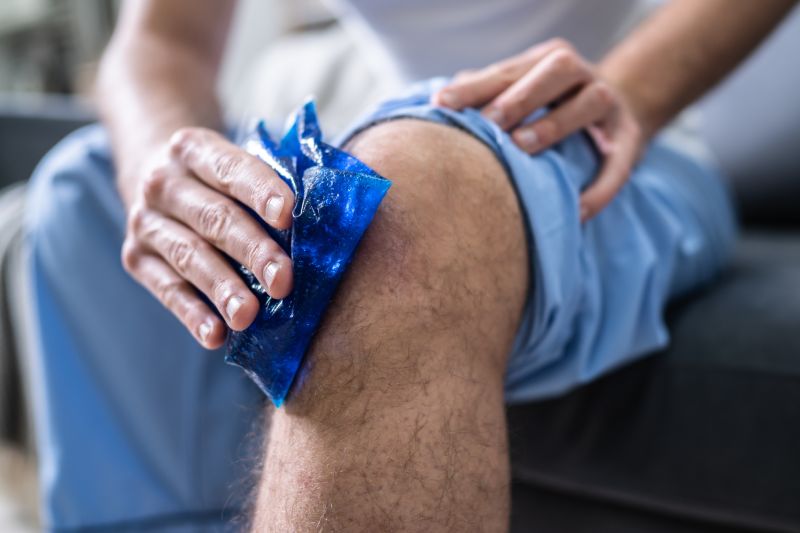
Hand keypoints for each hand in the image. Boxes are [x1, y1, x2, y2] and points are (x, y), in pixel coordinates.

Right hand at [121, 128, 294, 348]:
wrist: (159, 182)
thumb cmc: (222, 180)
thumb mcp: (239, 165)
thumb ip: (275, 184)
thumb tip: (328, 219)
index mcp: (193, 148)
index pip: (231, 169)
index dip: (260, 191)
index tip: (288, 216)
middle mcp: (163, 182)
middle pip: (214, 218)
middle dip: (252, 251)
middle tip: (283, 281)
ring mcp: (146, 222)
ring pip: (189, 257)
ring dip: (222, 288)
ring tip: (248, 315)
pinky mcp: (136, 259)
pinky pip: (167, 290)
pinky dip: (191, 314)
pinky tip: (215, 335)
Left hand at [432, 38, 643, 220]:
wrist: (612, 119)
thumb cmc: (548, 109)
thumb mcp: (519, 96)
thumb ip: (485, 97)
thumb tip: (440, 105)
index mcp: (547, 61)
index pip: (509, 69)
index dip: (476, 86)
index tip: (442, 104)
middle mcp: (582, 75)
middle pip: (557, 69)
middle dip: (521, 95)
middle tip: (490, 123)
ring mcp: (611, 106)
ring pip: (592, 100)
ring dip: (556, 122)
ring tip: (523, 147)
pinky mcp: (630, 141)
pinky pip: (619, 163)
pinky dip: (600, 188)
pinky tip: (577, 210)